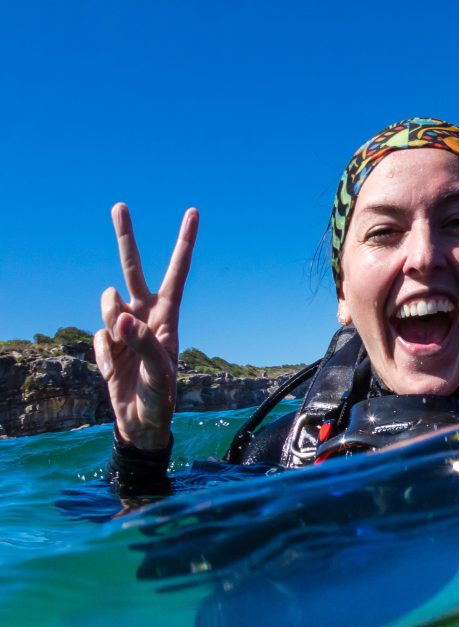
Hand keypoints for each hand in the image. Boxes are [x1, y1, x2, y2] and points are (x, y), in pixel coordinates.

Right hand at [93, 203, 195, 450]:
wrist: (141, 421)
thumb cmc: (161, 398)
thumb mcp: (159, 374)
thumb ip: (141, 344)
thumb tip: (121, 317)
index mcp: (168, 316)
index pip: (177, 273)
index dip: (184, 244)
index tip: (193, 213)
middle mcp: (146, 314)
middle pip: (133, 269)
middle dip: (125, 238)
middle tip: (119, 205)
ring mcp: (123, 327)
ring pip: (108, 300)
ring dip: (111, 318)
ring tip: (122, 343)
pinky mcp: (105, 342)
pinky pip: (97, 336)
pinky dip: (103, 354)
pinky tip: (114, 371)